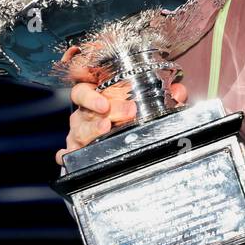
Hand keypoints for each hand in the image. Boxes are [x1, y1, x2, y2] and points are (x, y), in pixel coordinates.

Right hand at [55, 45, 188, 166]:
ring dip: (92, 129)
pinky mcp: (75, 151)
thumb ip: (161, 97)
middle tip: (127, 112)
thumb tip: (179, 92)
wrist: (106, 138)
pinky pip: (65, 154)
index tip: (102, 98)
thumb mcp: (139, 103)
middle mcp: (83, 114)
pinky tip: (67, 155)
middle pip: (86, 109)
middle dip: (104, 108)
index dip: (89, 93)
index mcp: (95, 98)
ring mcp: (78, 133)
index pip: (83, 89)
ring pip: (78, 130)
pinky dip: (65, 155)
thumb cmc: (120, 115)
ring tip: (106, 128)